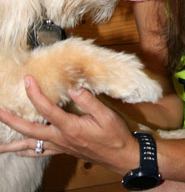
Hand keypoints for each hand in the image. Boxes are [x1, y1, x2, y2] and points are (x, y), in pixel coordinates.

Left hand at [0, 75, 137, 172]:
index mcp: (70, 127)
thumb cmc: (115, 135)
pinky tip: (20, 150)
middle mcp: (61, 138)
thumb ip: (89, 101)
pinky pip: (40, 152)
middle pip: (30, 130)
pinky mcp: (64, 150)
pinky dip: (27, 151)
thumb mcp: (106, 115)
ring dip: (13, 142)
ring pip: (31, 145)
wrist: (121, 156)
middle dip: (11, 121)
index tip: (27, 79)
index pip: (47, 109)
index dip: (35, 94)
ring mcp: (61, 146)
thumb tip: (73, 88)